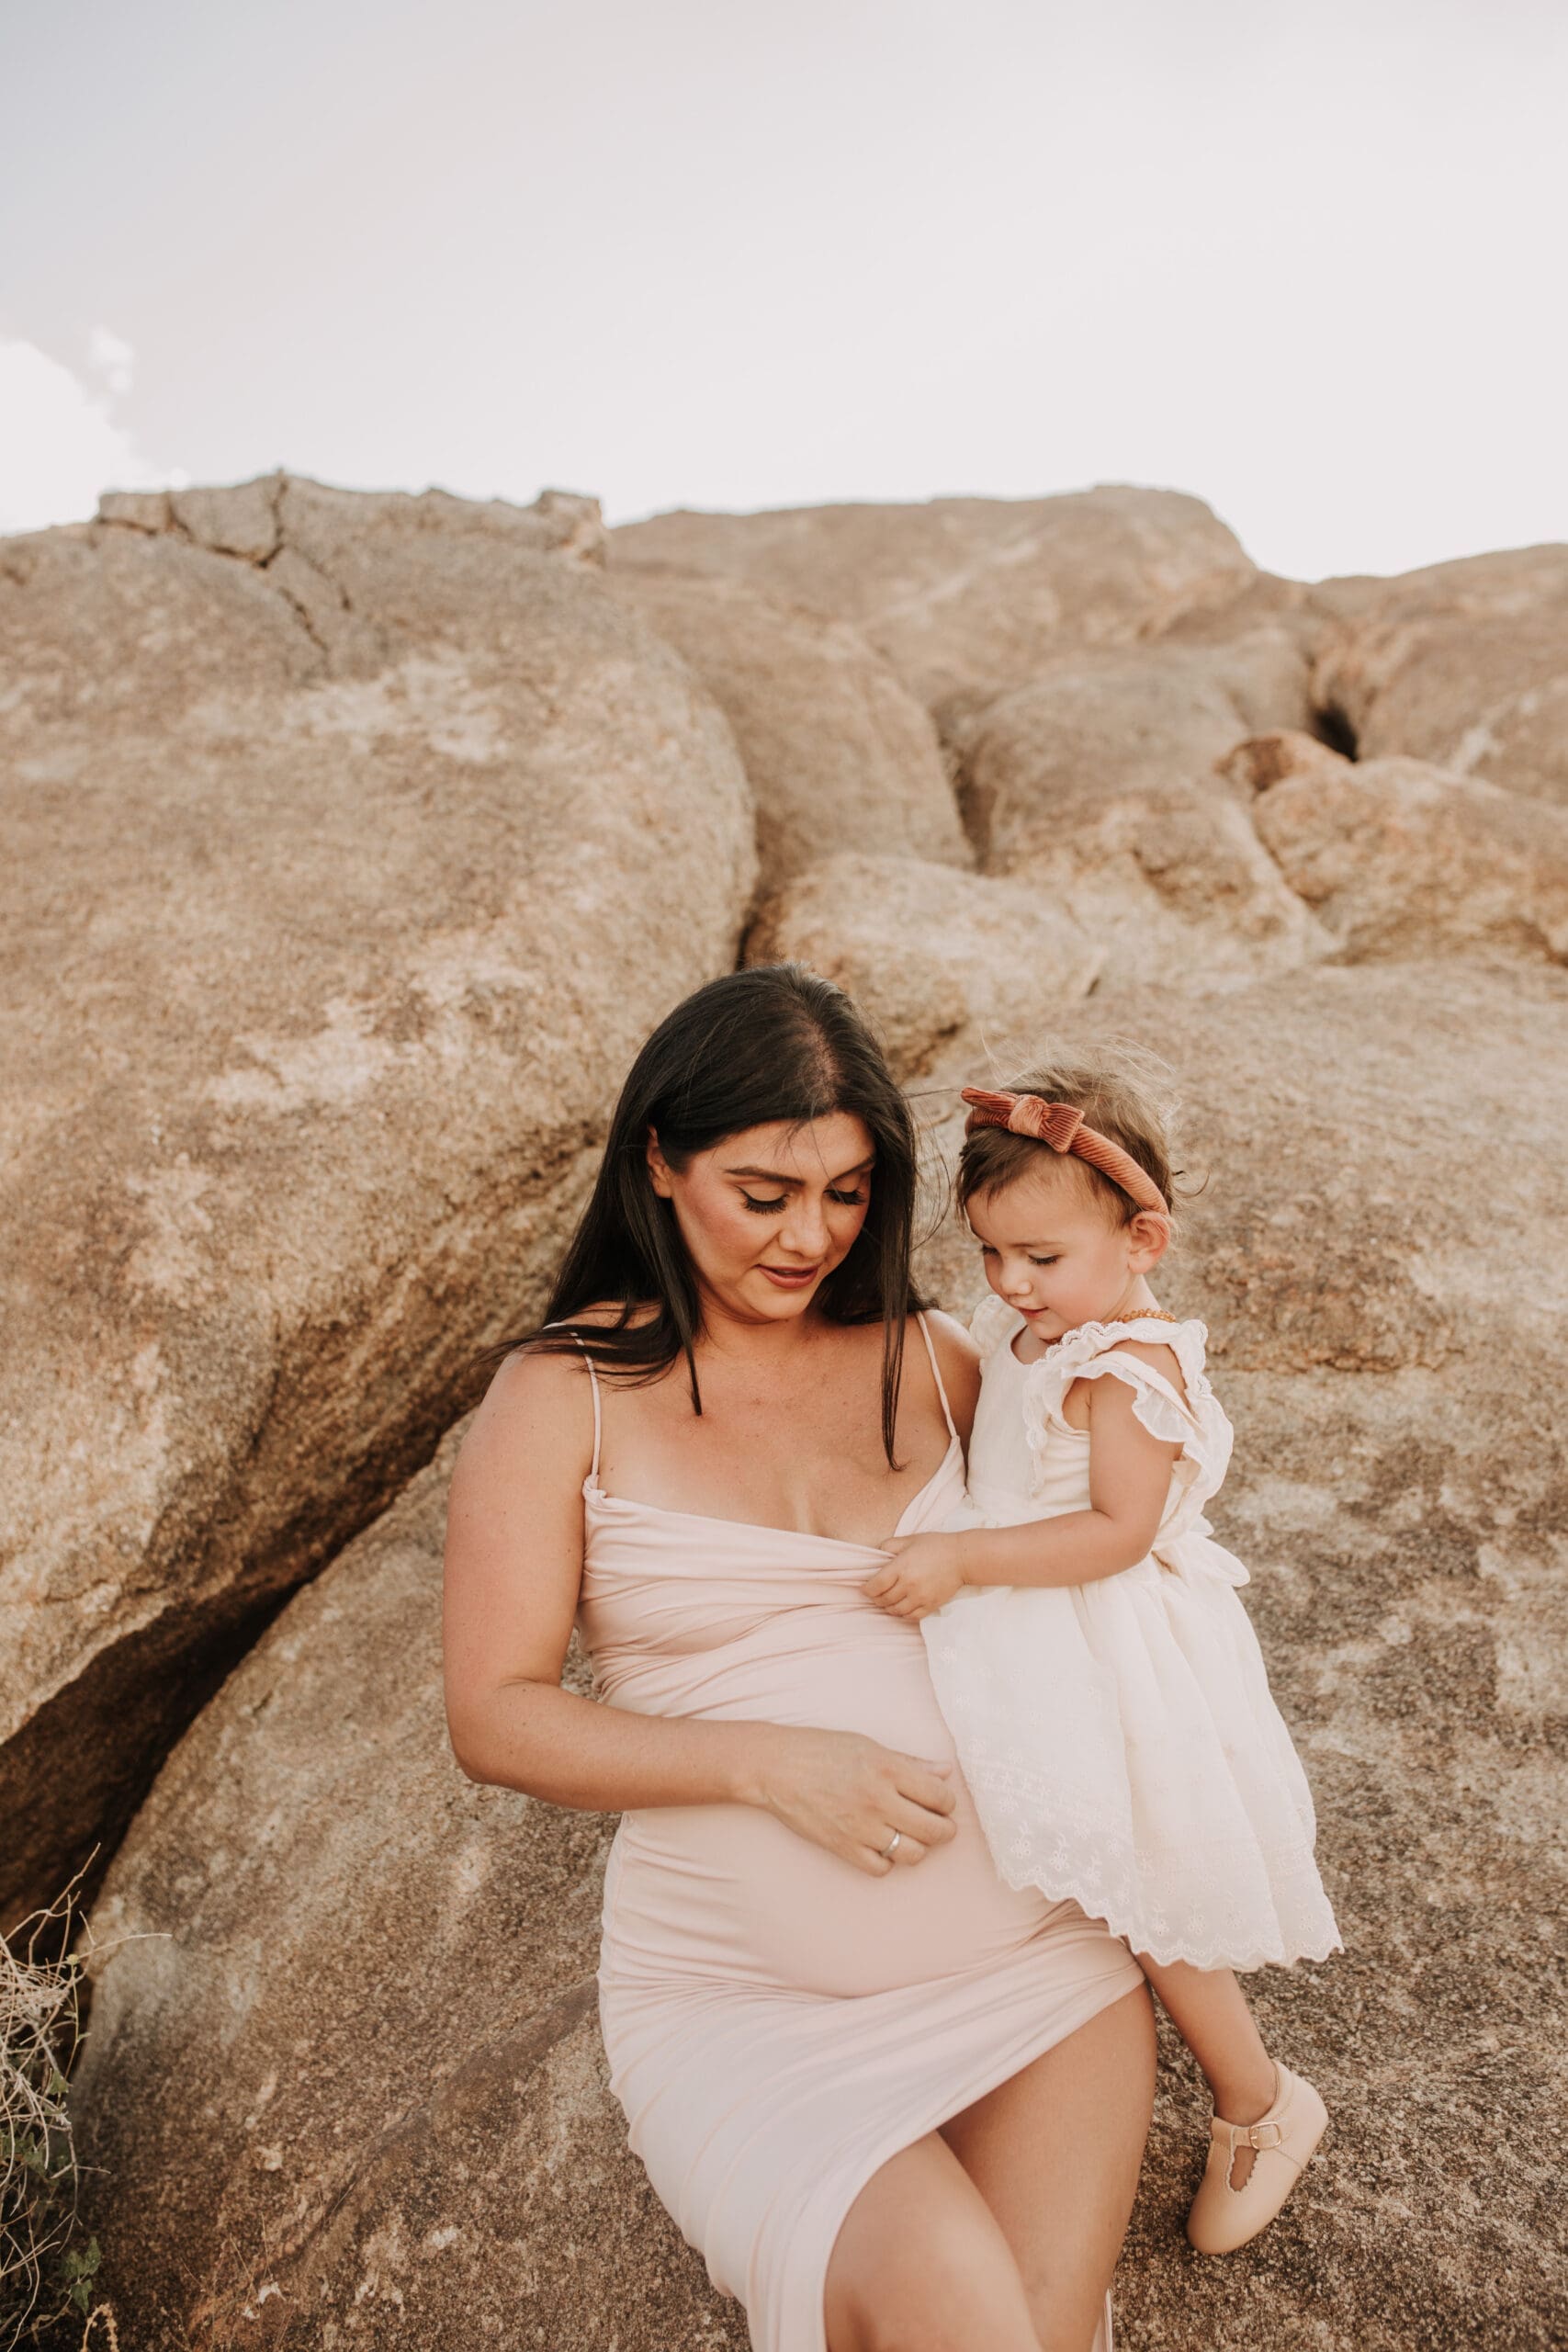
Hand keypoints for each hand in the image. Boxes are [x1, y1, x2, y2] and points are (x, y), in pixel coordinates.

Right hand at [745, 1725, 957, 1876]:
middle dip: (945, 1830)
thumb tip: (945, 1772)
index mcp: (888, 1768)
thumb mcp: (869, 1746)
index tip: (941, 1802)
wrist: (776, 1767)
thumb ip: (910, 1763)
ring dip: (919, 1847)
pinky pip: (881, 1868)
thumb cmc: (823, 1750)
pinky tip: (883, 1846)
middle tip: (940, 1825)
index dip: (947, 1802)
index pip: (940, 1796)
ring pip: (912, 1854)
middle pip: (934, 1830)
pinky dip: (888, 1861)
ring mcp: (860, 1827)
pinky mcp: (843, 1847)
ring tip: (912, 1835)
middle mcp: (878, 1799)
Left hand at [862, 1532, 966, 1620]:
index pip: (876, 1586)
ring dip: (888, 1608)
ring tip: (886, 1602)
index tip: (864, 1589)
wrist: (962, 1558)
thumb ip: (889, 1545)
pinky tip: (901, 1608)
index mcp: (902, 1567)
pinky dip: (903, 1614)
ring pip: (896, 1610)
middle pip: (884, 1599)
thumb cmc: (935, 1546)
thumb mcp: (910, 1539)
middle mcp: (909, 1584)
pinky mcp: (931, 1605)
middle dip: (876, 1599)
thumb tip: (875, 1553)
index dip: (866, 1590)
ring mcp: (921, 1597)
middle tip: (874, 1595)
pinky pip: (911, 1616)